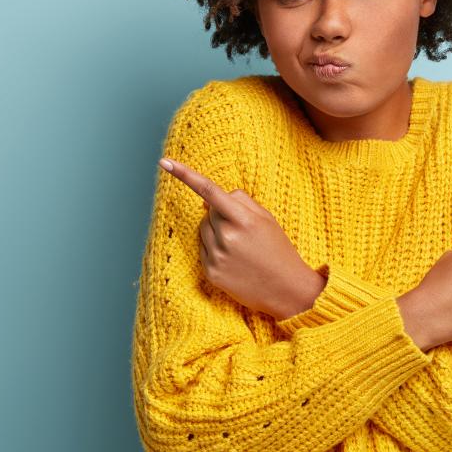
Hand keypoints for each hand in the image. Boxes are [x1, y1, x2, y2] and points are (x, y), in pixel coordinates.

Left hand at [159, 157, 322, 320]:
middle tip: (245, 232)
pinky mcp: (210, 272)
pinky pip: (203, 248)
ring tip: (240, 247)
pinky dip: (215, 249)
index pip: (209, 190)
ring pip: (203, 229)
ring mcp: (217, 256)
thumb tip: (206, 200)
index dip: (185, 174)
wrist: (286, 289)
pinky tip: (234, 260)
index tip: (165, 162)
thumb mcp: (266, 217)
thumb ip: (238, 201)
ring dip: (216, 231)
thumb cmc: (277, 248)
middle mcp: (227, 237)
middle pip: (208, 212)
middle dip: (221, 215)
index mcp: (243, 219)